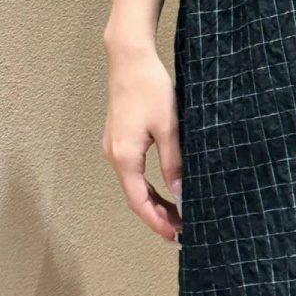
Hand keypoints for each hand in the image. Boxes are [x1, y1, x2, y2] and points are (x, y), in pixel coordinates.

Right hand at [101, 41, 182, 240]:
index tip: (175, 236)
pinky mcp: (119, 138)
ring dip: (154, 201)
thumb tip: (180, 194)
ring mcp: (114, 147)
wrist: (130, 59)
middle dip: (157, 215)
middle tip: (182, 230)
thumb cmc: (150, 89)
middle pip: (135, 197)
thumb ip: (174, 162)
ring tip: (177, 215)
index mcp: (125, 157)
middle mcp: (114, 156)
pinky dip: (149, 185)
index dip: (157, 221)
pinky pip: (133, 171)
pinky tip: (166, 189)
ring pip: (134, 185)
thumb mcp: (169, 127)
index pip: (139, 201)